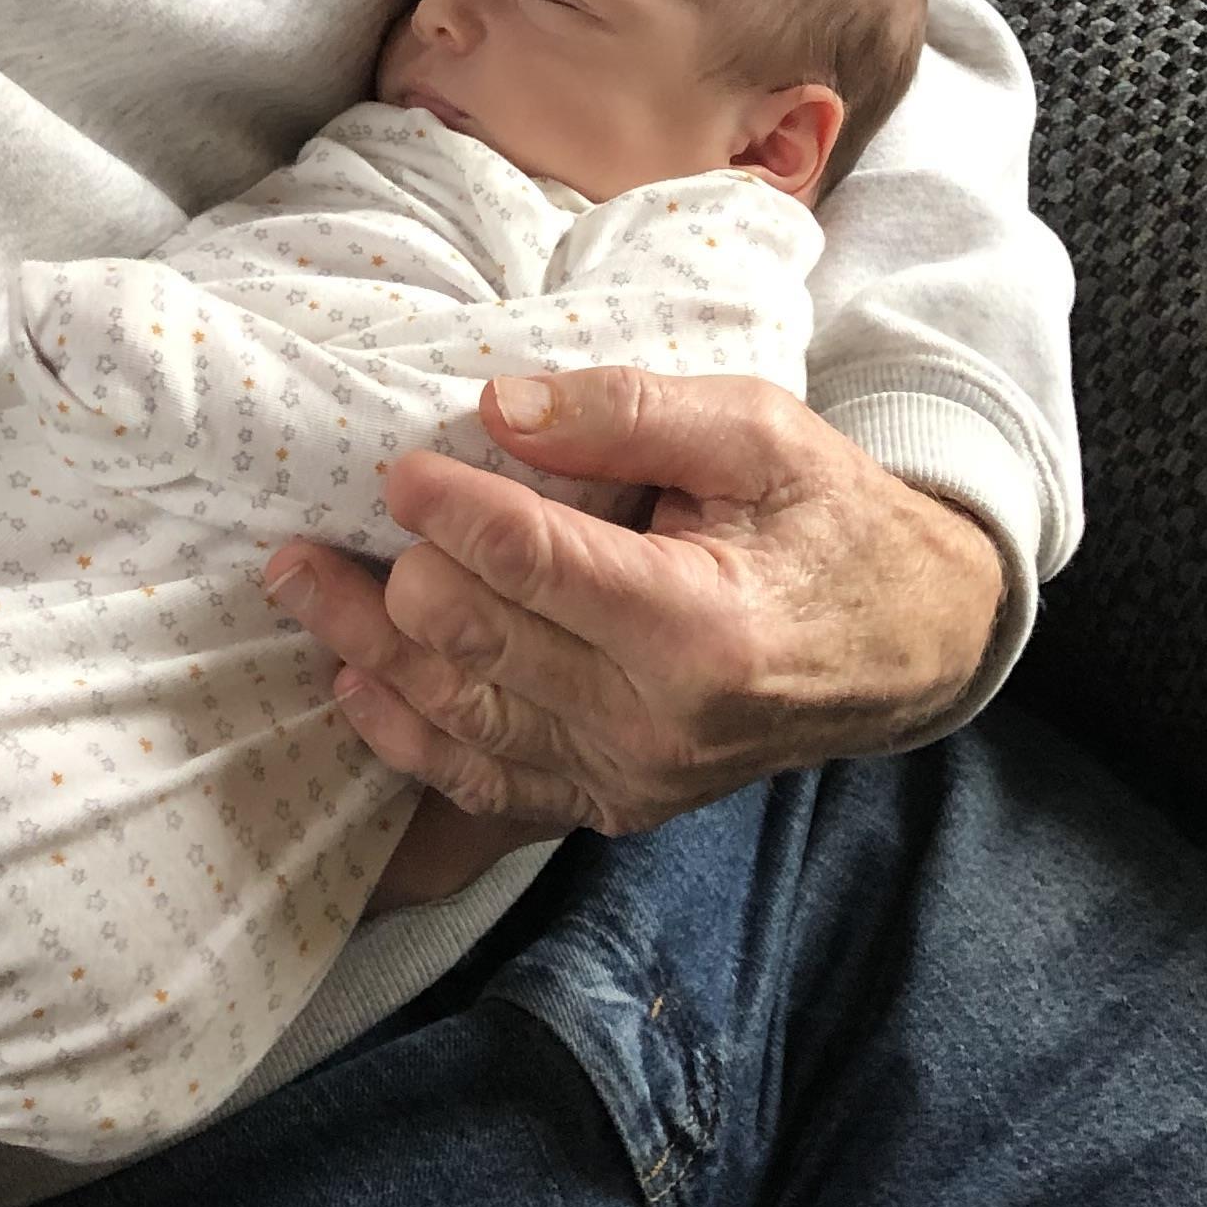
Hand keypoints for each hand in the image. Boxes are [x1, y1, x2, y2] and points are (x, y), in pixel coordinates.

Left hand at [266, 367, 1007, 838]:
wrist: (908, 644)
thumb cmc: (830, 519)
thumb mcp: (759, 430)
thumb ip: (627, 411)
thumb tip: (494, 403)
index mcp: (701, 625)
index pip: (535, 565)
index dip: (450, 511)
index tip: (394, 467)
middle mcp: (658, 721)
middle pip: (477, 647)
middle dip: (388, 579)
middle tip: (317, 524)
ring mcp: (631, 777)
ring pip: (459, 718)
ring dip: (366, 651)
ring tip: (297, 583)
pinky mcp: (611, 803)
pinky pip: (485, 782)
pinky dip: (407, 734)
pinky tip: (351, 679)